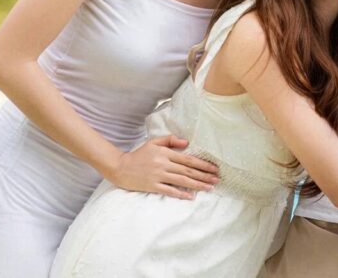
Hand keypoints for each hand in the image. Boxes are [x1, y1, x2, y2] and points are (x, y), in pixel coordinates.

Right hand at [104, 135, 219, 199]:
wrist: (120, 167)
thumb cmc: (139, 154)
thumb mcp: (154, 142)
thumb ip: (170, 140)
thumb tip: (187, 143)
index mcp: (165, 153)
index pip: (188, 159)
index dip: (203, 164)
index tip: (214, 168)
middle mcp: (164, 164)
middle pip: (188, 171)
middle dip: (204, 175)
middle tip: (217, 179)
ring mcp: (158, 176)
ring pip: (182, 181)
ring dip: (197, 185)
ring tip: (209, 187)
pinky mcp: (152, 186)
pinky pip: (169, 191)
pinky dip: (180, 194)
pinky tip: (190, 197)